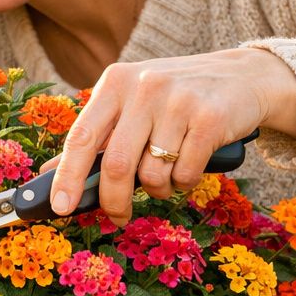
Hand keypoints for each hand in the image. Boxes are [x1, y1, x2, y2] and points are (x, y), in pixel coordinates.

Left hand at [48, 47, 295, 223]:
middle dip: (114, 201)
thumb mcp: (133, 102)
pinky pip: (184, 175)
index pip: (82, 136)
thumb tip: (51, 175)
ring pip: (153, 175)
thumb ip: (97, 134)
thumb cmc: (178, 97)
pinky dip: (184, 183)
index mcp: (116, 81)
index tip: (59, 206)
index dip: (67, 176)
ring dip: (158, 189)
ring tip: (168, 173)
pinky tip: (191, 164)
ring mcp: (178, 102)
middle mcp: (144, 86)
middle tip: (117, 217)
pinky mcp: (210, 120)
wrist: (244, 77)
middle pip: (117, 165)